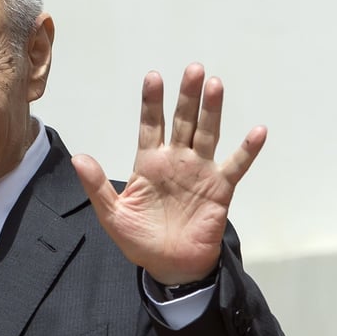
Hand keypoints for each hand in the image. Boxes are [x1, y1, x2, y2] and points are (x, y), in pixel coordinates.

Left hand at [71, 63, 264, 284]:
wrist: (170, 266)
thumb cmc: (140, 240)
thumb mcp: (113, 214)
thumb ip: (97, 185)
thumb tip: (78, 158)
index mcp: (149, 163)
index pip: (150, 125)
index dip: (152, 102)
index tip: (153, 76)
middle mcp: (176, 161)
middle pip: (182, 121)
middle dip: (187, 96)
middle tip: (193, 69)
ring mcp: (200, 172)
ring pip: (207, 134)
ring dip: (212, 110)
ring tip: (215, 85)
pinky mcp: (220, 189)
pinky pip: (236, 166)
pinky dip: (247, 150)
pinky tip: (258, 131)